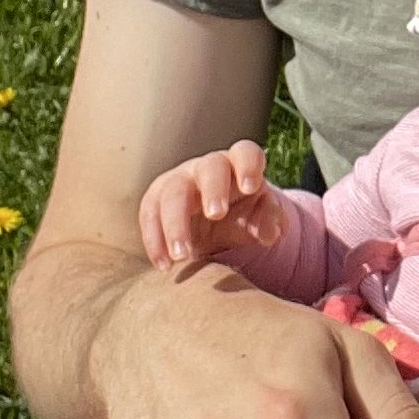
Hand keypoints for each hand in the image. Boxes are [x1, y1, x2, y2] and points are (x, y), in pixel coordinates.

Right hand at [138, 140, 287, 269]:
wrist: (215, 224)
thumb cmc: (243, 213)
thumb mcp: (260, 217)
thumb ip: (268, 219)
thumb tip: (268, 233)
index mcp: (238, 165)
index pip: (244, 153)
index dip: (248, 165)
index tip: (250, 187)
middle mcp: (207, 168)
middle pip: (209, 168)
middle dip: (213, 190)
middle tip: (216, 215)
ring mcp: (179, 181)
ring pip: (173, 192)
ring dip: (176, 224)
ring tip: (182, 256)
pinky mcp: (156, 200)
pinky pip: (149, 214)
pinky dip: (155, 241)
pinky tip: (164, 265)